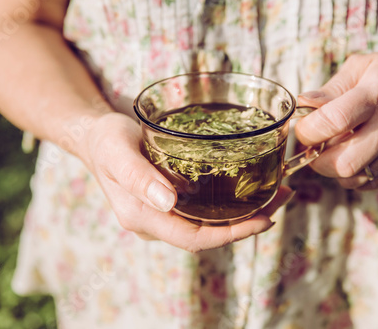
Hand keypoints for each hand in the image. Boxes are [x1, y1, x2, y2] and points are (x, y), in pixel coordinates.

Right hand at [82, 112, 289, 251]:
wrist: (96, 138)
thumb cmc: (105, 141)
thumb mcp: (117, 151)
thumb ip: (138, 176)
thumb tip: (169, 202)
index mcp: (142, 217)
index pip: (193, 238)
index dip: (230, 234)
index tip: (263, 220)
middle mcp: (155, 222)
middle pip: (208, 234)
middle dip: (247, 223)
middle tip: (281, 197)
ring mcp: (163, 214)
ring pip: (209, 223)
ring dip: (243, 213)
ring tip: (275, 191)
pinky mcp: (170, 202)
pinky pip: (204, 211)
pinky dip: (229, 203)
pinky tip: (247, 188)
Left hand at [295, 50, 377, 189]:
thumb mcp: (360, 67)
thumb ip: (329, 89)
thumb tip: (302, 106)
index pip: (334, 120)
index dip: (309, 131)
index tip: (304, 129)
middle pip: (344, 163)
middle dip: (318, 161)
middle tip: (315, 147)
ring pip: (355, 179)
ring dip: (334, 169)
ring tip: (336, 149)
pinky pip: (370, 184)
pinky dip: (353, 175)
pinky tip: (356, 155)